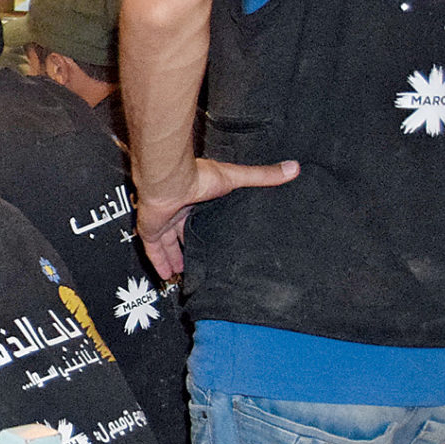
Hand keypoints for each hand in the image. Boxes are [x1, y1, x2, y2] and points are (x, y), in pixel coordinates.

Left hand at [135, 158, 299, 279]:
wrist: (170, 181)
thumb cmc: (198, 176)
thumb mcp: (236, 178)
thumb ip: (262, 176)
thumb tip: (293, 168)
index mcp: (195, 198)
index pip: (200, 217)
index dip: (206, 229)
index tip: (216, 240)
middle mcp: (177, 211)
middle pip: (182, 233)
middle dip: (189, 246)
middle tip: (200, 262)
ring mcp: (162, 221)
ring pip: (168, 244)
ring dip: (175, 258)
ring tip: (186, 273)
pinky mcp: (151, 231)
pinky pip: (154, 252)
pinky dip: (160, 264)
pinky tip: (167, 275)